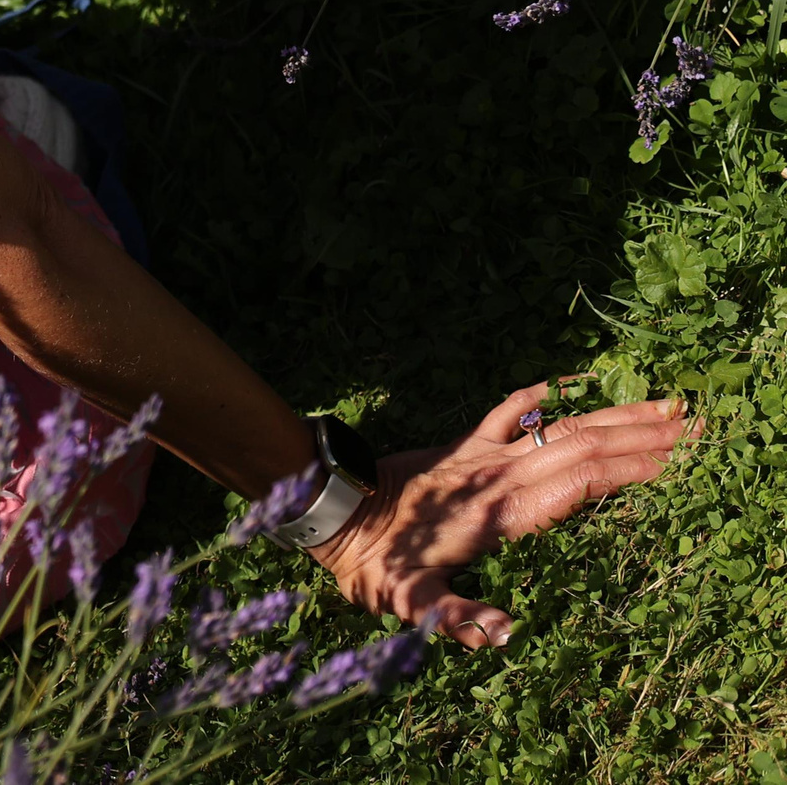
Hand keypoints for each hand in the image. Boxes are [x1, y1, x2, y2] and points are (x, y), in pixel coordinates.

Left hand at [310, 381, 694, 649]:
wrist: (326, 510)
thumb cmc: (371, 563)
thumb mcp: (409, 600)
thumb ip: (454, 617)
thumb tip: (501, 634)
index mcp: (501, 513)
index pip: (579, 484)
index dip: (628, 471)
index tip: (674, 461)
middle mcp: (498, 478)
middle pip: (582, 447)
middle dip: (639, 437)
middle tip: (692, 426)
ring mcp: (479, 458)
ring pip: (557, 428)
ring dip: (608, 416)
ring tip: (656, 404)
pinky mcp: (458, 450)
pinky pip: (501, 414)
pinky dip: (534, 399)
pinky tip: (560, 385)